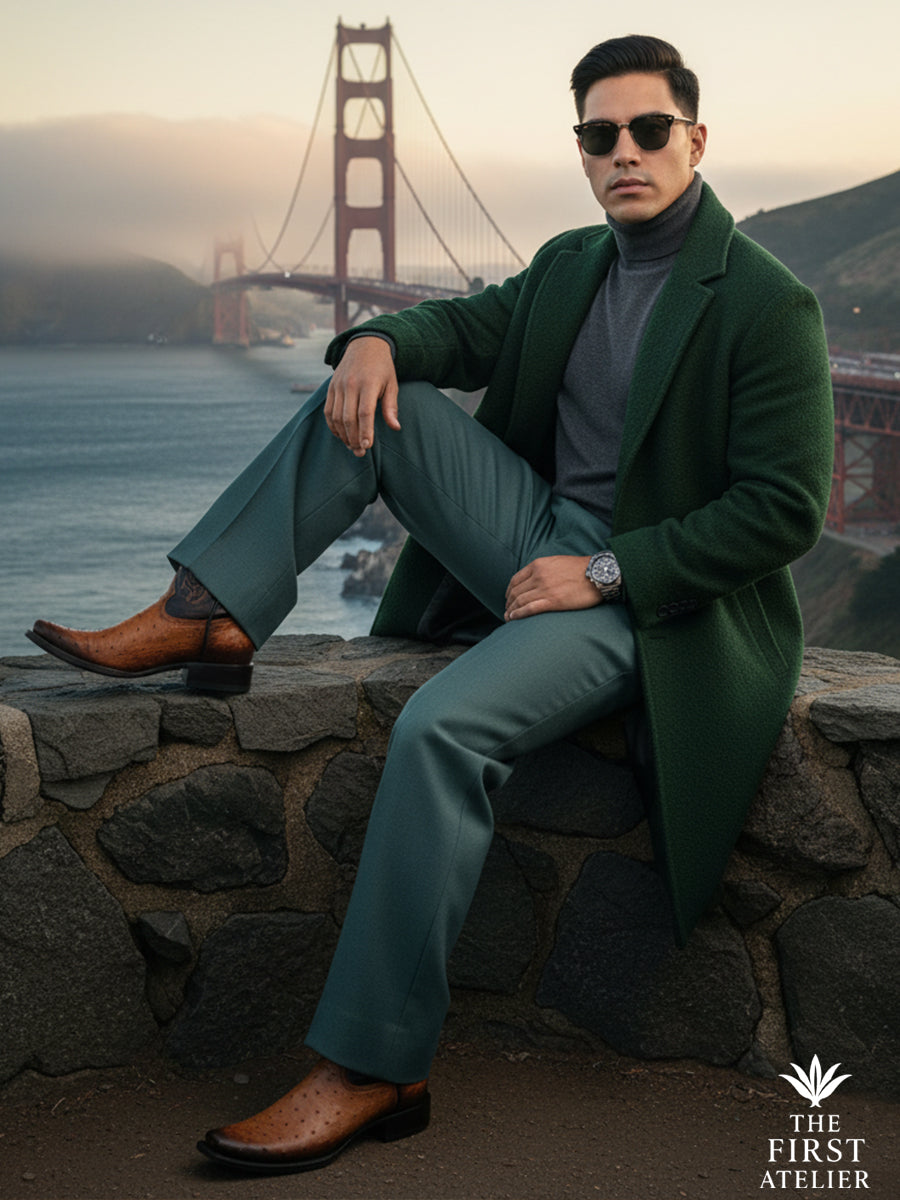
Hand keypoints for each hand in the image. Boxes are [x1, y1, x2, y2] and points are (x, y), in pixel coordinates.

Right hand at [324, 337, 400, 456]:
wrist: (365, 345)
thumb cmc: (382, 368)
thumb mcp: (392, 384)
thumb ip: (391, 406)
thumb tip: (395, 427)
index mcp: (368, 383)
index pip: (364, 412)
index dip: (365, 431)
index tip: (367, 446)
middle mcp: (350, 384)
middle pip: (348, 418)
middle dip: (354, 438)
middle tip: (360, 453)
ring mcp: (338, 386)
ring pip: (336, 417)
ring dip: (343, 435)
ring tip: (352, 447)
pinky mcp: (331, 388)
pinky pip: (328, 411)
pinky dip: (333, 426)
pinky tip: (341, 436)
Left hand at [504, 556, 599, 620]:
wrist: (598, 573)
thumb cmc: (581, 568)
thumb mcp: (557, 561)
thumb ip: (543, 569)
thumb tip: (535, 578)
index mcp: (538, 565)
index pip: (516, 579)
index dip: (509, 590)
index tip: (508, 598)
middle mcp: (538, 576)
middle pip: (516, 591)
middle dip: (509, 602)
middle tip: (507, 610)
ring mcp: (545, 589)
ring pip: (520, 601)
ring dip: (511, 610)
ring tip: (508, 617)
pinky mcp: (552, 601)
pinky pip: (529, 609)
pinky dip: (518, 614)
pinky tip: (513, 618)